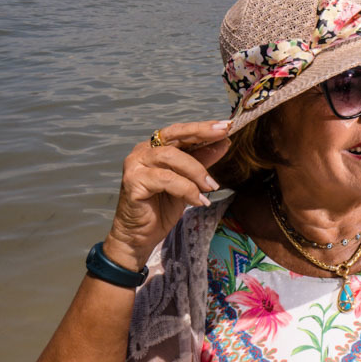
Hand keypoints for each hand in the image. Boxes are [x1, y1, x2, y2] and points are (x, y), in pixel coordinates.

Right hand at [104, 120, 230, 269]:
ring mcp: (135, 165)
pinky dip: (186, 189)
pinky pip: (166, 179)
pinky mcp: (133, 182)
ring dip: (196, 170)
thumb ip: (202, 161)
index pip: (181, 131)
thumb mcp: (188, 182)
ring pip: (171, 157)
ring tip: (211, 187)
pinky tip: (198, 200)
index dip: (203, 127)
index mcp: (154, 147)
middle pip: (174, 135)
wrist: (139, 236)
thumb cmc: (161, 207)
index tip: (227, 125)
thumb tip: (224, 143)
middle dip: (201, 132)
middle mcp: (142, 151)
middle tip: (223, 133)